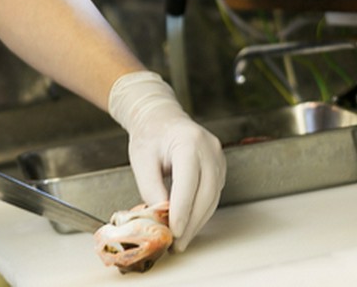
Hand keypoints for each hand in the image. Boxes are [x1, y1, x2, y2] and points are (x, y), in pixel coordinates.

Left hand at [108, 71, 224, 250]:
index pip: (188, 181)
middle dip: (192, 221)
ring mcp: (218, 158)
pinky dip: (201, 211)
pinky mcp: (219, 168)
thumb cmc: (149, 136)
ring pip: (212, 198)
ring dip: (197, 221)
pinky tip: (189, 224)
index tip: (174, 230)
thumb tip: (161, 216)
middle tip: (178, 242)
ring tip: (181, 239)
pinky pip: (213, 194)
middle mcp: (210, 149)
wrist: (160, 117)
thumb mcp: (142, 160)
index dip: (182, 209)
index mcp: (189, 142)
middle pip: (206, 193)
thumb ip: (151, 187)